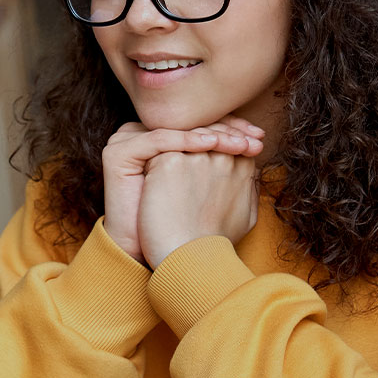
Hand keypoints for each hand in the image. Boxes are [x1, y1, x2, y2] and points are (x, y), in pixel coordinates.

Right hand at [102, 117, 262, 264]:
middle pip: (189, 122)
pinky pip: (156, 140)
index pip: (199, 124)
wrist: (159, 254)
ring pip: (175, 129)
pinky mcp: (118, 153)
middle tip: (254, 137)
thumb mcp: (212, 193)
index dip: (231, 128)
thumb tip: (258, 151)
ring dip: (211, 132)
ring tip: (238, 142)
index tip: (259, 138)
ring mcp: (127, 142)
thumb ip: (228, 170)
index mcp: (163, 143)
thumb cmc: (187, 227)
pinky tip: (211, 144)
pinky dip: (185, 139)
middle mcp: (142, 137)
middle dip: (226, 129)